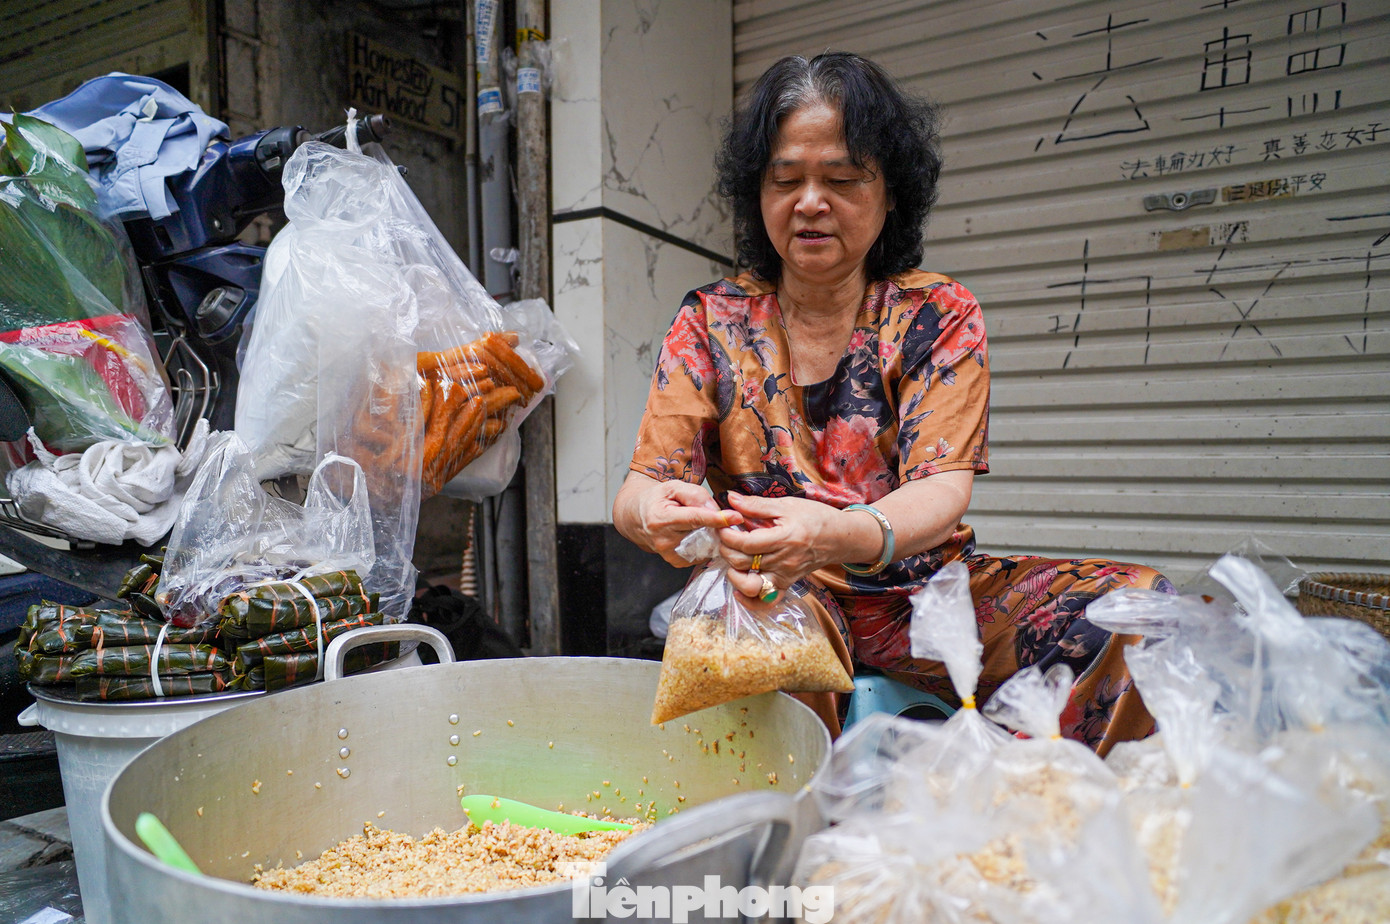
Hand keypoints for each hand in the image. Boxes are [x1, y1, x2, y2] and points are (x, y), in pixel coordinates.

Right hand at [614, 473, 743, 566]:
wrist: (638, 518)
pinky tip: (698, 534)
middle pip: (703, 532)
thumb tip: (715, 509)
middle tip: (719, 515)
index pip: (694, 519)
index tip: (735, 517)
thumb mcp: (673, 487)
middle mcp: (665, 540)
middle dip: (717, 524)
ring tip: (702, 523)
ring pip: (706, 545)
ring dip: (712, 534)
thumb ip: (695, 494)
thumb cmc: (657, 500)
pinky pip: (703, 553)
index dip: (716, 518)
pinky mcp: (678, 563)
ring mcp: (671, 555)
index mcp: (661, 518)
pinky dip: (706, 543)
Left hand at [716, 492, 855, 599]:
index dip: (727, 535)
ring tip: (732, 558)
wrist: (841, 538)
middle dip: (726, 550)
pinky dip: (750, 600)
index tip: (723, 525)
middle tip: (724, 537)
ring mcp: (785, 576)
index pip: (745, 543)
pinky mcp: (787, 584)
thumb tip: (730, 498)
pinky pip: (766, 599)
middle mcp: (783, 561)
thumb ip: (756, 505)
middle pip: (742, 563)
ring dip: (733, 573)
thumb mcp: (787, 505)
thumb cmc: (816, 518)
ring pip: (749, 585)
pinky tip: (740, 588)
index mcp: (784, 538)